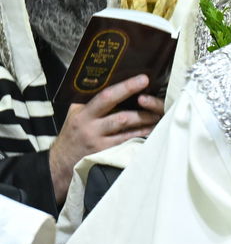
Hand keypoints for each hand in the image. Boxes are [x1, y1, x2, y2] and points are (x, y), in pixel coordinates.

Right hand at [49, 74, 162, 204]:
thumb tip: (113, 84)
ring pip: (127, 130)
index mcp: (82, 113)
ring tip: (158, 116)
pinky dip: (141, 136)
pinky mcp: (105, 155)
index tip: (143, 79)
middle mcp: (89, 127)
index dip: (126, 87)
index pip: (106, 96)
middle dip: (142, 108)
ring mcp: (98, 142)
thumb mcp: (76, 116)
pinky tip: (152, 131)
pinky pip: (128, 143)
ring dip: (145, 122)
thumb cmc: (73, 135)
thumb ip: (91, 103)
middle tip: (157, 101)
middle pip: (121, 115)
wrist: (59, 164)